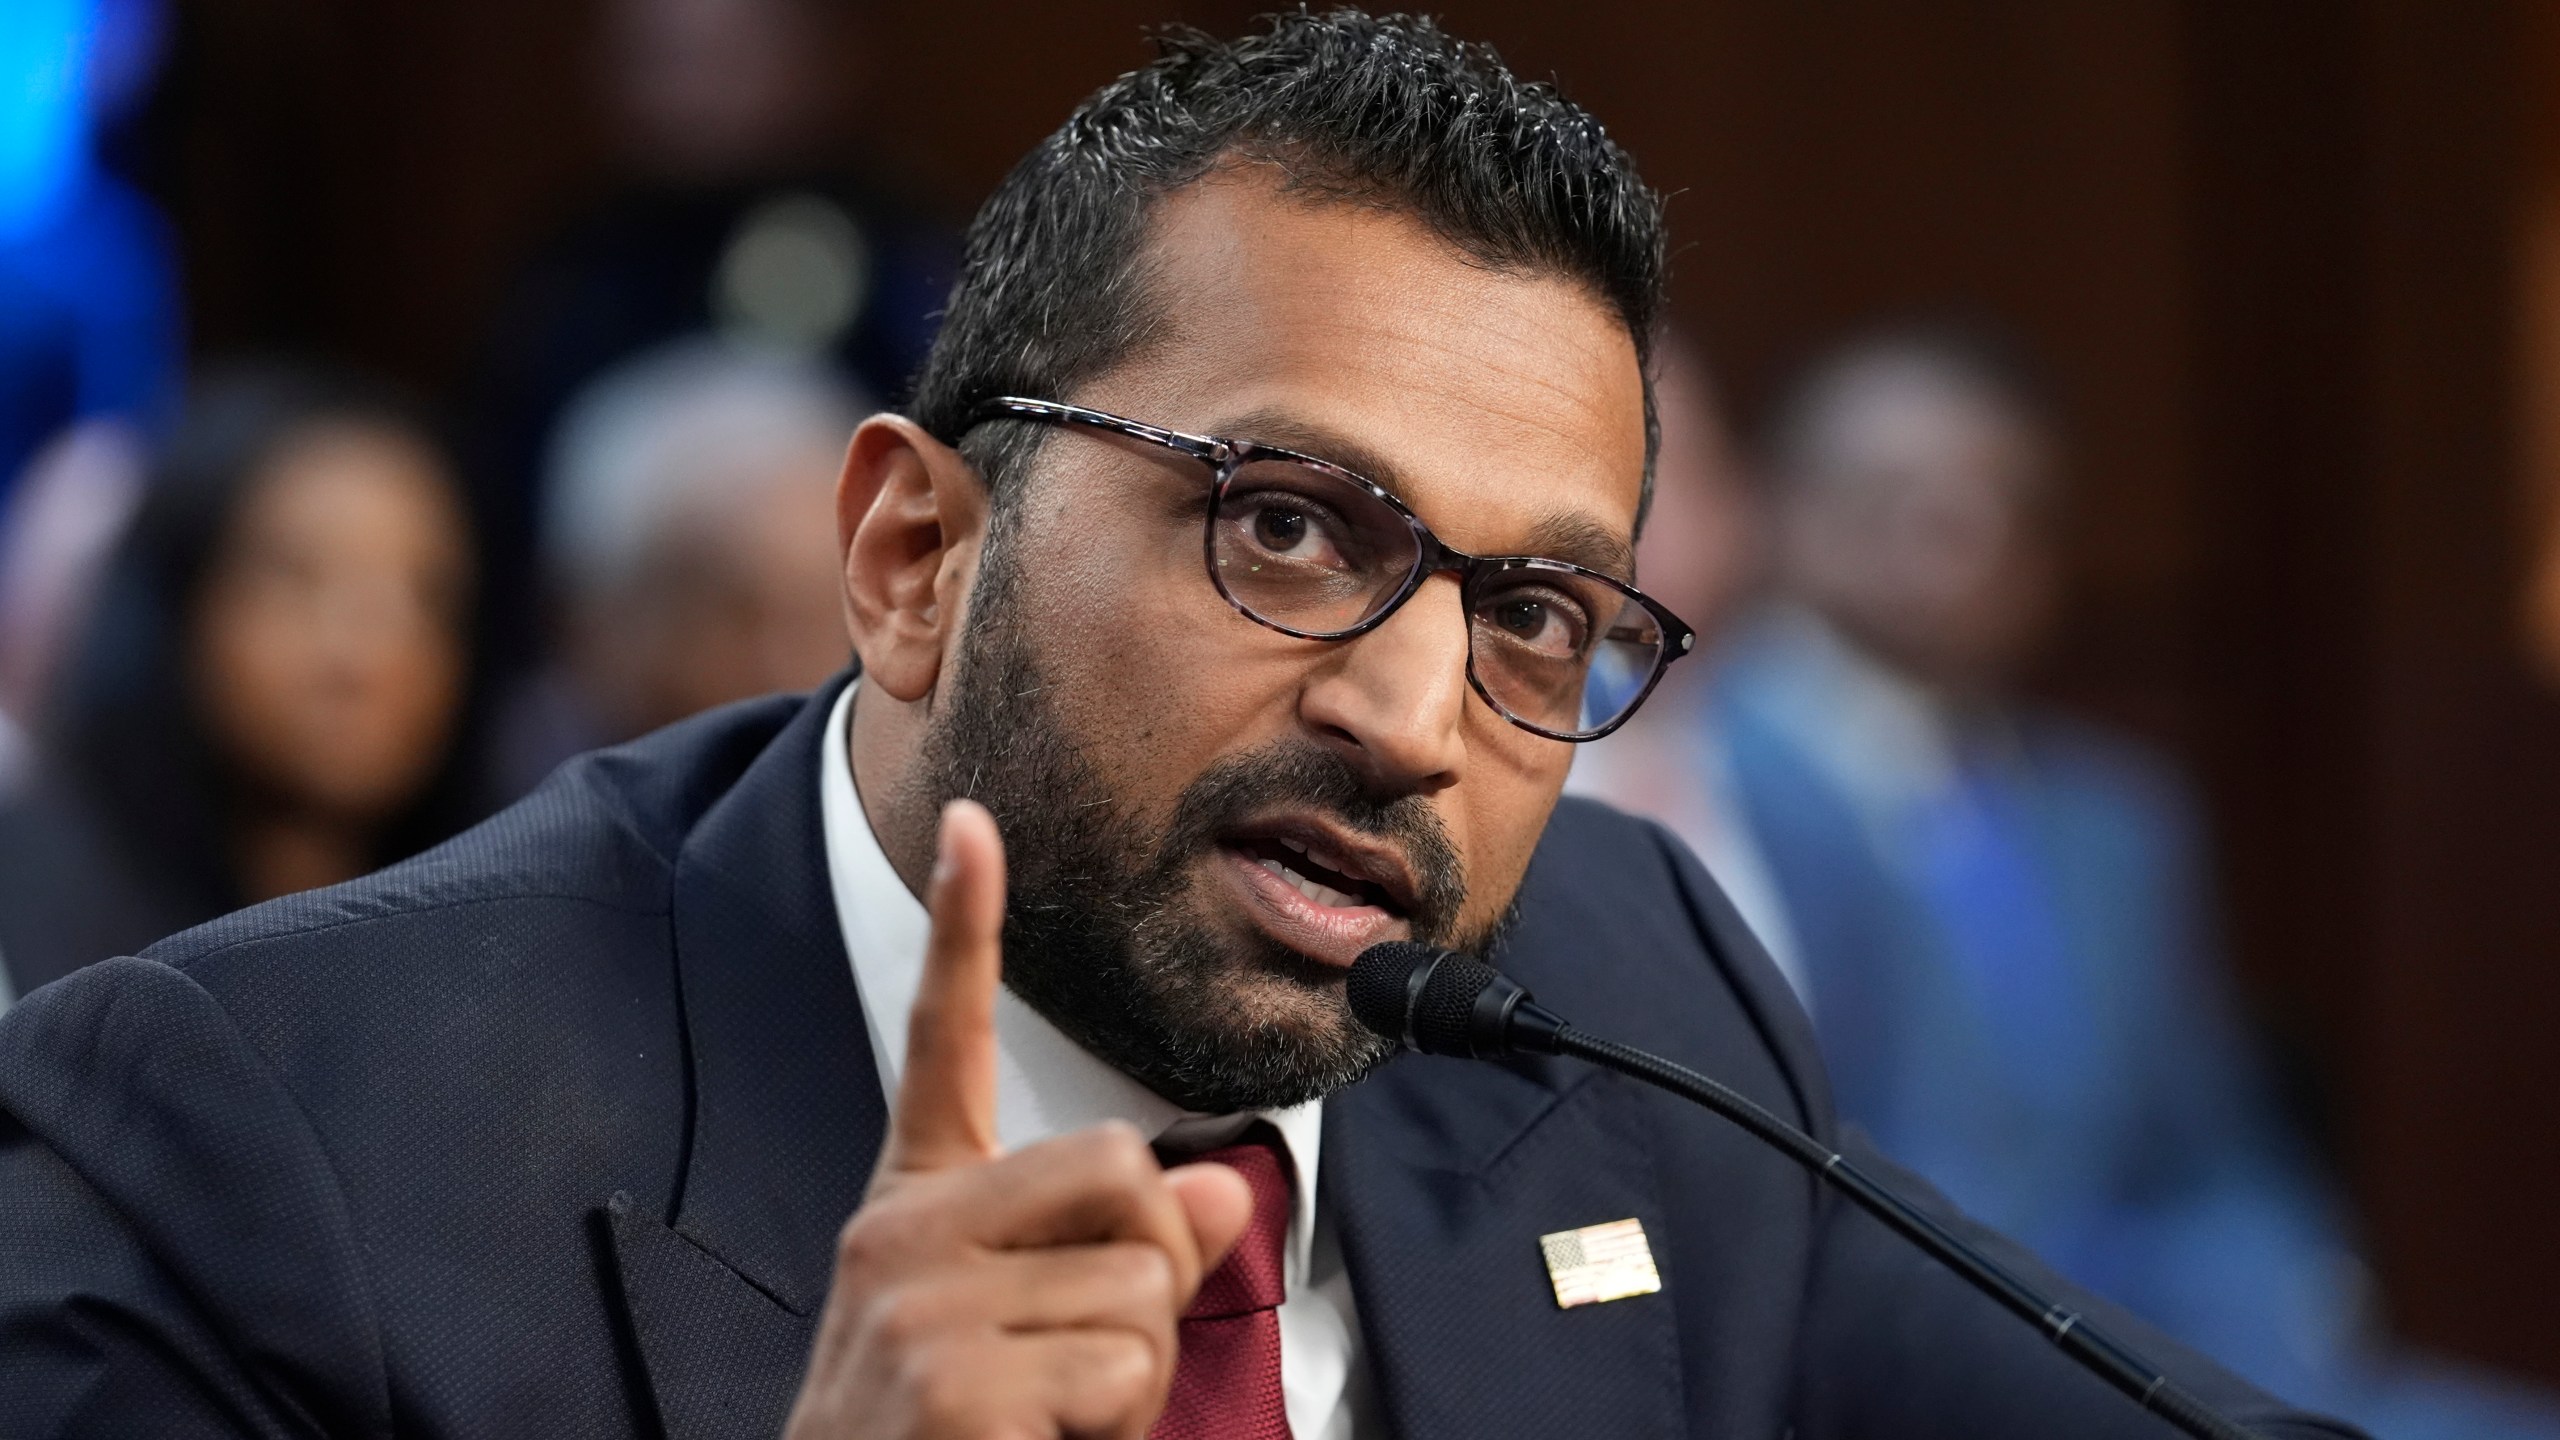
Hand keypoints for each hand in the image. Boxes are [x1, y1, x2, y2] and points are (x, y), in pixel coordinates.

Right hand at [784, 800, 1254, 1439]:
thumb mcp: (1032, 1334)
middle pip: (1122, 1161)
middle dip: (1153, 1263)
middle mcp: (902, 1231)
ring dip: (1134, 1370)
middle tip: (1086, 1355)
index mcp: (918, 1205)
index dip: (963, 929)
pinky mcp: (946, 1379)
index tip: (970, 824)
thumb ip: (1119, 1252)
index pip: (943, 1044)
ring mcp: (915, 1303)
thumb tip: (1218, 1188)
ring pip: (1143, 1280)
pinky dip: (1114, 1425)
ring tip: (1046, 1419)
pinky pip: (1122, 1363)